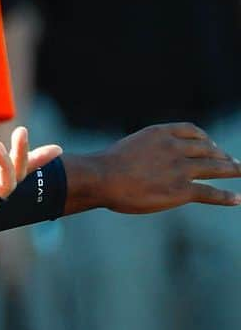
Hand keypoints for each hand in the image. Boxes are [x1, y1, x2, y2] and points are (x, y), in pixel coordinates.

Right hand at [64, 123, 240, 213]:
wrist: (101, 177)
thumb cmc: (105, 166)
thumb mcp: (129, 146)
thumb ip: (145, 150)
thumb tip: (145, 161)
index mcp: (161, 133)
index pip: (192, 131)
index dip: (205, 138)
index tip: (211, 145)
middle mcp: (175, 148)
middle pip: (207, 149)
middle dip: (222, 155)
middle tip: (232, 161)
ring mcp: (180, 169)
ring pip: (215, 168)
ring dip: (232, 169)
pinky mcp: (180, 190)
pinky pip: (210, 193)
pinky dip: (226, 197)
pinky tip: (237, 199)